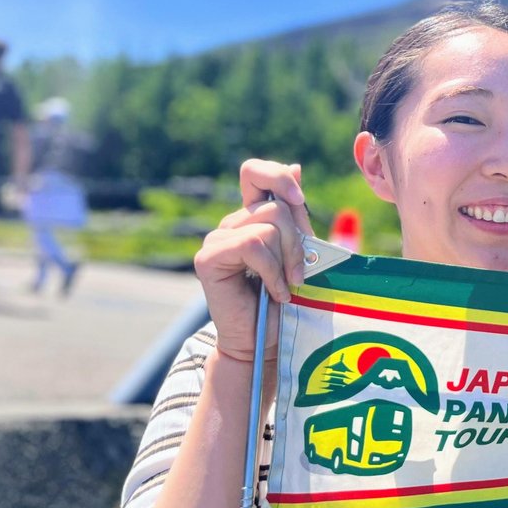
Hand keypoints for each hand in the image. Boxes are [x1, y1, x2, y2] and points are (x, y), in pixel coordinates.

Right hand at [191, 160, 312, 362]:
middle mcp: (231, 224)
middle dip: (297, 241)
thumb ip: (295, 214)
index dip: (277, 177)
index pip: (254, 173)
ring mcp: (216, 239)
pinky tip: (273, 292)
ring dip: (287, 260)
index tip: (299, 198)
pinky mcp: (208, 258)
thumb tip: (295, 166)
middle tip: (299, 273)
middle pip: (276, 208)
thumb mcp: (298, 250)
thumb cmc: (284, 299)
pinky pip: (253, 246)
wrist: (265, 341)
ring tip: (285, 285)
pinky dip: (273, 271)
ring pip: (267, 226)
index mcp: (251, 217)